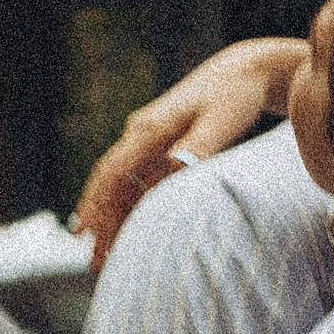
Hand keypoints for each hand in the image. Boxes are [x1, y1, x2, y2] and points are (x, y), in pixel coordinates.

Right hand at [70, 35, 310, 264]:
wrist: (246, 70)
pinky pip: (138, 182)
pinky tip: (130, 231)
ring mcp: (148, 140)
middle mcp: (140, 133)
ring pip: (122, 187)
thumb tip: (171, 175)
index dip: (97, 204)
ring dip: (113, 220)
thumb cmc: (235, 94)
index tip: (86, 234)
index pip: (113, 172)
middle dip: (99, 224)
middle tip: (95, 264)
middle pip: (110, 185)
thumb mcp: (219, 122)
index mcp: (149, 128)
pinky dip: (131, 208)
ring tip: (105, 258)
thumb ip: (196, 149)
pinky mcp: (161, 145)